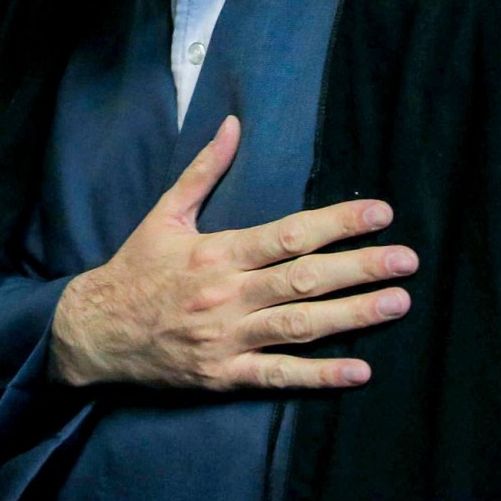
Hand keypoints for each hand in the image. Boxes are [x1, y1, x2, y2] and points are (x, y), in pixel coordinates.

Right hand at [49, 117, 415, 391]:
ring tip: (397, 303)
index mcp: (217, 253)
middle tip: (407, 260)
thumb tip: (232, 124)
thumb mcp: (164, 214)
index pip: (288, 235)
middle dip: (360, 268)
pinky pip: (277, 376)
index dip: (338, 223)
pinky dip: (318, 376)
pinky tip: (359, 371)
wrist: (93, 332)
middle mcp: (226, 295)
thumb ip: (204, 171)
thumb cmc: (134, 270)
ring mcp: (226, 338)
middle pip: (305, 280)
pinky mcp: (223, 375)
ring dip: (352, 315)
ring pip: (299, 327)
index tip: (380, 213)